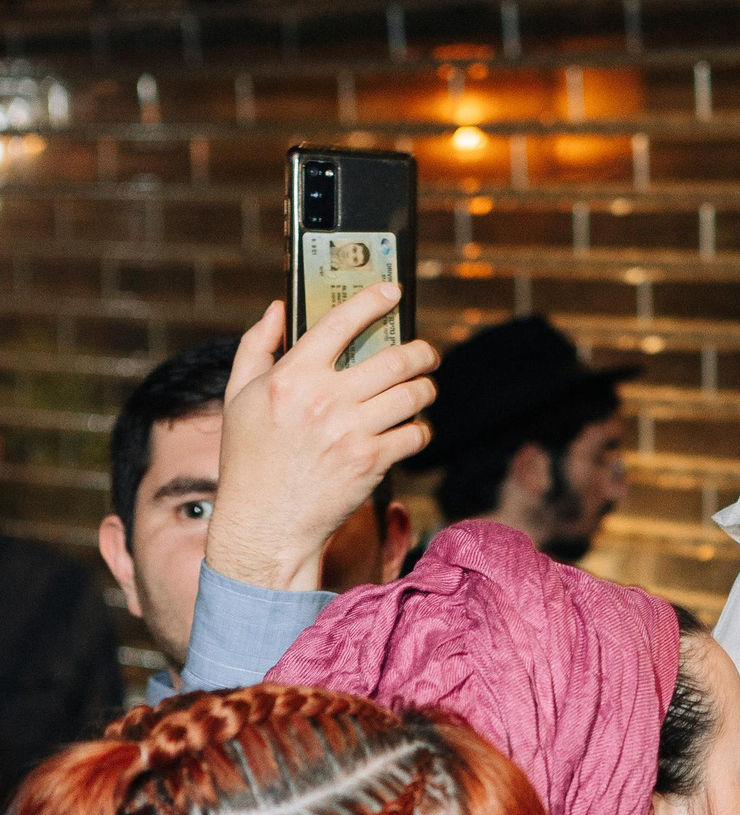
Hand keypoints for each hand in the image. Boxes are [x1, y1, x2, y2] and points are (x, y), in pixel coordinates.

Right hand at [204, 289, 436, 590]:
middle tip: (424, 353)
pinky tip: (411, 429)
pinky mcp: (372, 462)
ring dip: (425, 389)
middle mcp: (324, 399)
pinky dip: (420, 429)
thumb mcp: (238, 397)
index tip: (392, 292)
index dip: (372, 300)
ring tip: (421, 389)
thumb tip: (278, 307)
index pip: (339, 323)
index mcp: (290, 376)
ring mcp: (351, 431)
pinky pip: (416, 434)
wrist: (265, 523)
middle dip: (421, 352)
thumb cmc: (249, 458)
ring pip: (414, 394)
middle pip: (396, 358)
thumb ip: (256, 346)